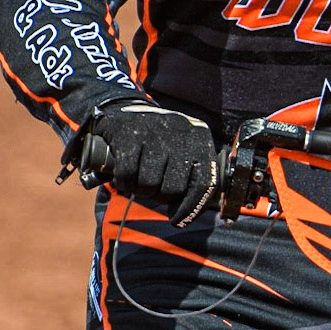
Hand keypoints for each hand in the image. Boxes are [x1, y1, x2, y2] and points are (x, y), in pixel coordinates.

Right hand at [84, 100, 217, 223]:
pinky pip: (128, 174)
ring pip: (150, 183)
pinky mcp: (129, 133)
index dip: (192, 209)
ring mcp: (155, 131)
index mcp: (200, 138)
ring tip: (140, 182)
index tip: (178, 220)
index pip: (205, 183)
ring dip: (141, 191)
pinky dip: (124, 183)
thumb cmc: (158, 142)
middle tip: (154, 191)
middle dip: (161, 198)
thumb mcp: (182, 151)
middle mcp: (181, 132)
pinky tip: (124, 179)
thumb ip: (193, 175)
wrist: (125, 108)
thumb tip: (193, 211)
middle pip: (174, 188)